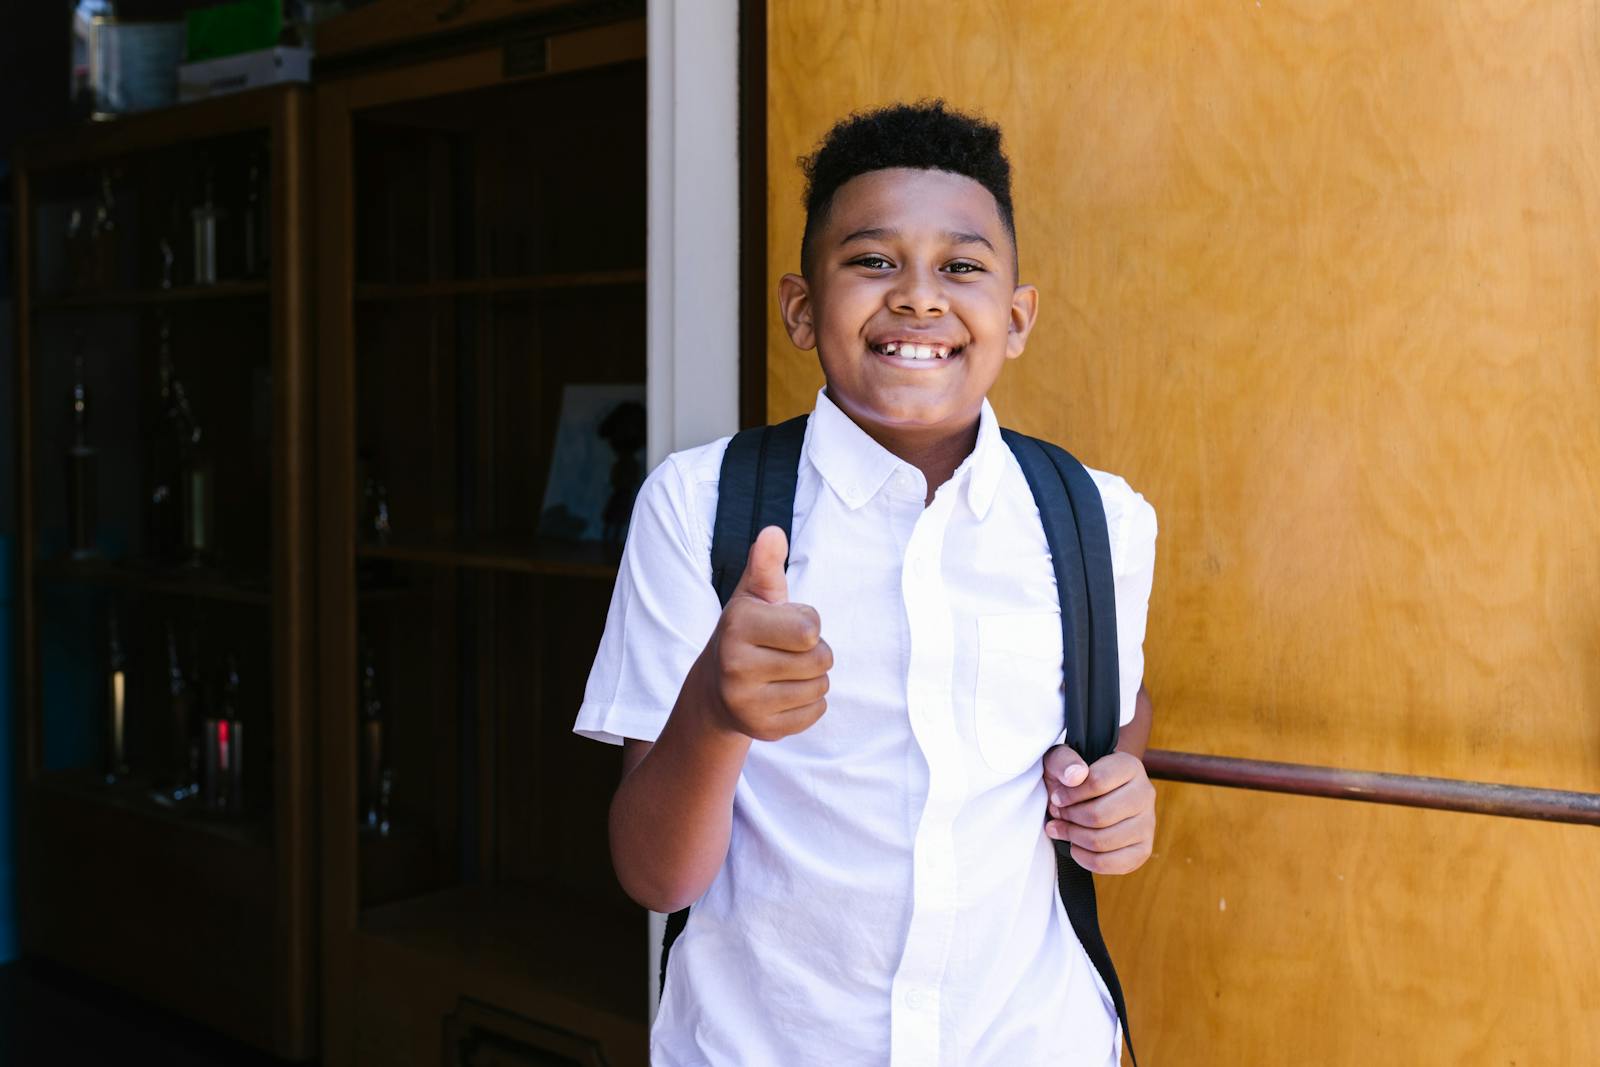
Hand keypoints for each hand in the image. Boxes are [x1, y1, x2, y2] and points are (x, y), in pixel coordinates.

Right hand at [699, 526, 831, 741]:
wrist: (716, 690)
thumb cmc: (747, 632)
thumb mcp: (753, 596)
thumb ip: (765, 563)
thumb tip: (773, 532)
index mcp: (737, 625)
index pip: (810, 628)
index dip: (809, 623)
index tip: (785, 625)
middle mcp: (735, 665)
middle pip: (821, 659)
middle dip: (815, 652)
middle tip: (788, 651)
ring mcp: (747, 702)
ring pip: (821, 687)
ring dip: (813, 677)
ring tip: (785, 671)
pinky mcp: (762, 729)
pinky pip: (816, 712)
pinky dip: (809, 703)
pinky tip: (783, 694)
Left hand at [1042, 744, 1155, 874]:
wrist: (1089, 794)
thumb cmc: (1073, 777)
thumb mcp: (1061, 761)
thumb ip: (1064, 761)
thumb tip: (1075, 776)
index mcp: (1129, 766)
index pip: (1097, 782)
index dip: (1069, 795)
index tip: (1056, 798)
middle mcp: (1145, 794)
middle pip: (1099, 815)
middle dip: (1070, 818)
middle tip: (1057, 815)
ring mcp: (1147, 824)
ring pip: (1103, 841)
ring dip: (1073, 837)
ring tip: (1061, 828)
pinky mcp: (1143, 850)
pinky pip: (1110, 863)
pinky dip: (1084, 859)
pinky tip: (1074, 847)